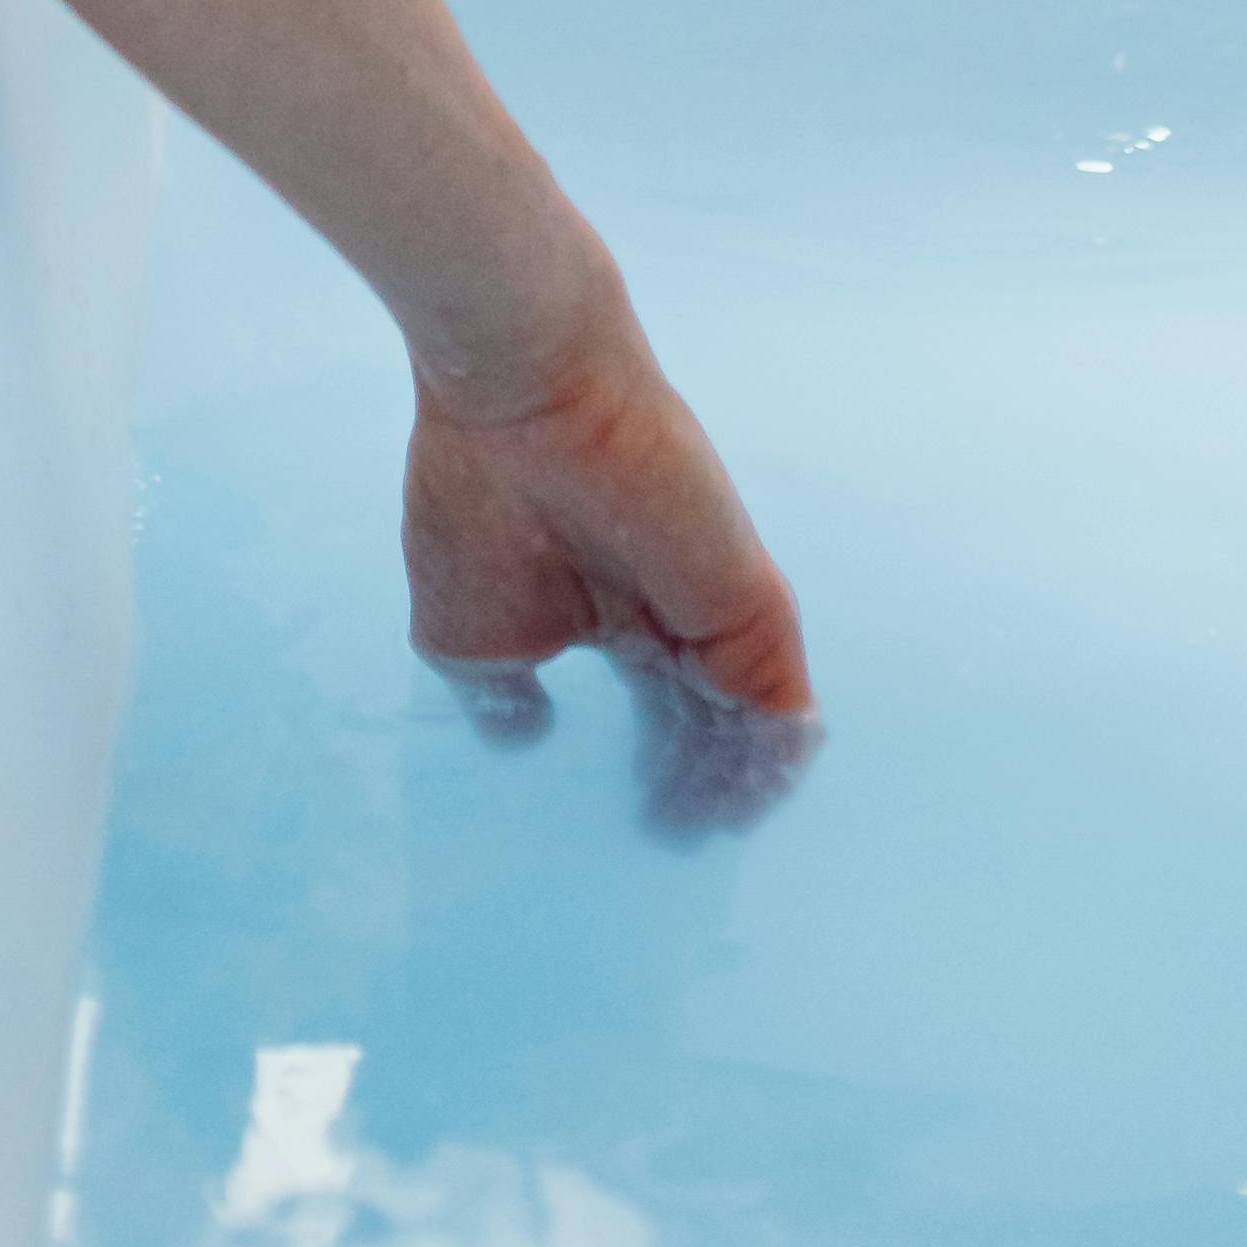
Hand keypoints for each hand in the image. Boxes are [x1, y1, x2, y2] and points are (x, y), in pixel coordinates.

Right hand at [404, 296, 815, 796]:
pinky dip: (773, 763)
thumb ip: (505, 704)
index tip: (636, 831)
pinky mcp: (748, 602)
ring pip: (751, 724)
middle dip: (699, 791)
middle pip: (708, 725)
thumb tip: (534, 740)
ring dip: (737, 789)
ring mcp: (714, 605)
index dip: (655, 773)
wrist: (520, 403)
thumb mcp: (466, 638)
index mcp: (613, 616)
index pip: (658, 712)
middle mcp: (673, 612)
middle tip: (673, 844)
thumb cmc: (477, 504)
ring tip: (701, 836)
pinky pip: (781, 703)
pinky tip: (746, 805)